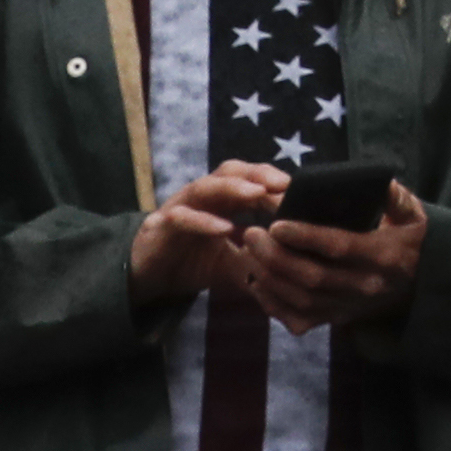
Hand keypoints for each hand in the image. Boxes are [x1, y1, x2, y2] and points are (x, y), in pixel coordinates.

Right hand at [131, 166, 283, 313]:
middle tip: (285, 185)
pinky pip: (182, 217)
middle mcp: (203, 197)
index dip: (275, 181)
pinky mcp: (161, 225)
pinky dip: (204, 221)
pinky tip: (225, 229)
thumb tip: (295, 276)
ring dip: (233, 187)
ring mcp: (181, 207)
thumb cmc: (192, 262)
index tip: (302, 191)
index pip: (251, 179)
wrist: (148, 278)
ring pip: (205, 186)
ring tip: (258, 193)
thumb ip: (257, 264)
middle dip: (259, 174)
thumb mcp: (231, 266)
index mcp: (223, 201)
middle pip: (231, 172)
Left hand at [247, 182, 425, 333]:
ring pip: (302, 299)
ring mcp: (349, 307)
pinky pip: (299, 318)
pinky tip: (257, 282)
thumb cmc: (410, 240)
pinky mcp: (337, 319)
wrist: (421, 284)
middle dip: (277, 257)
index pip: (339, 247)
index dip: (306, 237)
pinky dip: (273, 304)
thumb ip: (395, 198)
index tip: (277, 224)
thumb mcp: (413, 214)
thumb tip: (379, 181)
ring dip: (270, 278)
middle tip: (252, 234)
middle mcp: (365, 286)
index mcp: (383, 256)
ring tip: (249, 252)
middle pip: (313, 277)